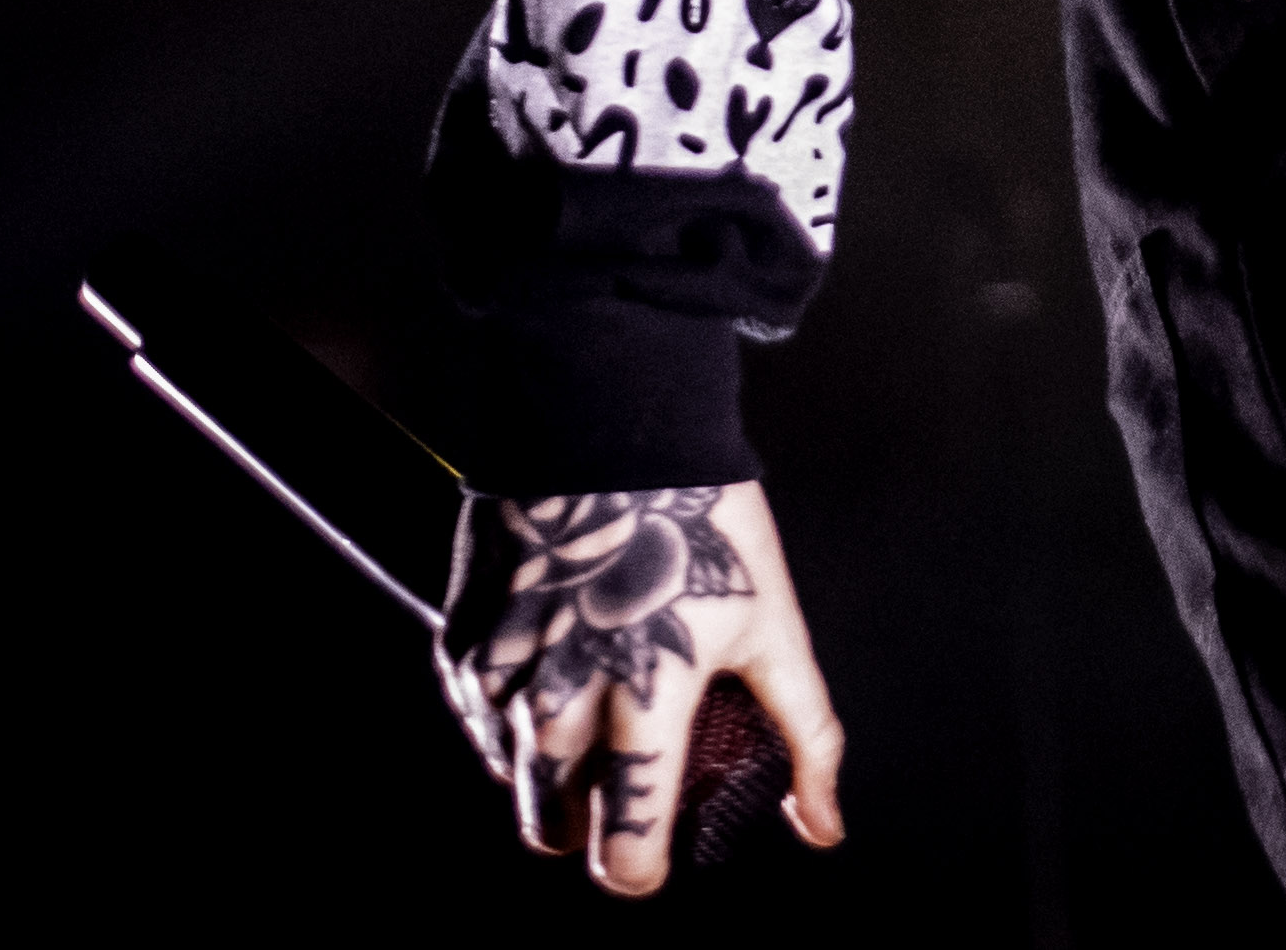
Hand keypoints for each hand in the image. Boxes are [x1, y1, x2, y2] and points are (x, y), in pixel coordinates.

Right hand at [437, 480, 848, 894]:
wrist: (607, 420)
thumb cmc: (705, 523)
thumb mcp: (774, 628)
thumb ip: (804, 737)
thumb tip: (823, 827)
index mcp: (645, 711)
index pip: (623, 856)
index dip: (643, 863)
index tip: (658, 841)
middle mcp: (559, 710)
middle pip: (555, 832)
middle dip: (592, 821)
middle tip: (630, 768)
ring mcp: (502, 679)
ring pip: (515, 781)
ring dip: (551, 769)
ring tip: (598, 702)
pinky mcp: (463, 646)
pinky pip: (482, 724)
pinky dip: (514, 719)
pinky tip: (558, 670)